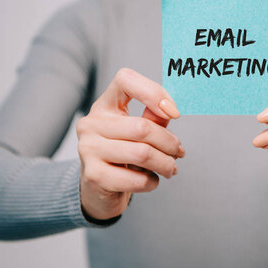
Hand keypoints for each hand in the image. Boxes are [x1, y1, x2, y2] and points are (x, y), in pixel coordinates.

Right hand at [77, 68, 183, 220]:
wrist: (98, 188)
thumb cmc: (124, 153)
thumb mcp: (138, 131)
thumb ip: (153, 118)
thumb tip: (170, 111)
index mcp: (105, 105)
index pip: (125, 79)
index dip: (154, 92)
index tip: (174, 114)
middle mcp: (91, 123)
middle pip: (143, 127)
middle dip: (170, 143)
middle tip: (179, 153)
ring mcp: (88, 149)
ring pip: (142, 153)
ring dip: (165, 164)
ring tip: (170, 168)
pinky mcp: (93, 175)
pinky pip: (136, 179)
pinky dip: (152, 182)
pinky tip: (151, 180)